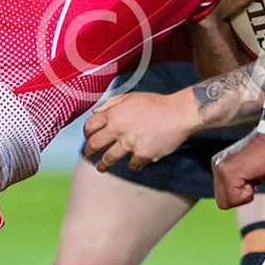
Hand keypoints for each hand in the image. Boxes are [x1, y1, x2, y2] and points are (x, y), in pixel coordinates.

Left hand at [82, 91, 196, 171]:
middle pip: (94, 144)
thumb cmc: (156, 103)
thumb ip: (111, 103)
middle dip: (89, 152)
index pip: (90, 126)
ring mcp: (129, 144)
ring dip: (103, 165)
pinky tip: (133, 163)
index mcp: (114, 114)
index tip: (88, 138)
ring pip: (108, 159)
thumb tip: (94, 113)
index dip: (86, 133)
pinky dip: (132, 164)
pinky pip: (132, 164)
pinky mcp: (142, 155)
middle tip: (89, 155)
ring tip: (101, 168)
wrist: (178, 114)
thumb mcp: (131, 97)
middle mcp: (118, 129)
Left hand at [212, 129, 264, 208]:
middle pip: (223, 202)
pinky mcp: (228, 172)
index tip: (252, 176)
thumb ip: (243, 185)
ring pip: (226, 202)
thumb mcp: (255, 174)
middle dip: (240, 197)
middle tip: (253, 176)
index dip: (242, 194)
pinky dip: (248, 193)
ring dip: (244, 194)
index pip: (224, 197)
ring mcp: (220, 168)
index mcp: (222, 165)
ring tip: (254, 174)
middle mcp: (217, 166)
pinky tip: (254, 174)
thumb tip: (240, 195)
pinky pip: (234, 198)